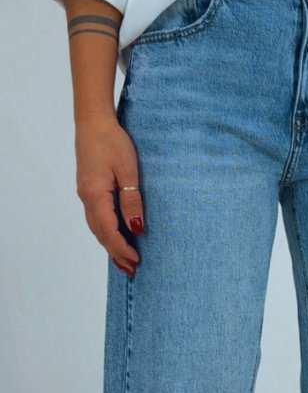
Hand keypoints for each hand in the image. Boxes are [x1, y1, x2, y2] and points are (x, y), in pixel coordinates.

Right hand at [75, 112, 143, 276]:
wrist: (93, 122)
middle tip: (132, 271)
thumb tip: (136, 229)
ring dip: (110, 245)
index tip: (136, 262)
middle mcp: (87, 199)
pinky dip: (106, 232)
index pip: (109, 232)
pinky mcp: (89, 189)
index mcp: (95, 196)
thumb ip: (131, 201)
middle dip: (116, 253)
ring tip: (124, 261)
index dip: (122, 249)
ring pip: (97, 227)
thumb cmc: (112, 142)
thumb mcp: (128, 171)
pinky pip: (97, 218)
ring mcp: (86, 194)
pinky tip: (114, 236)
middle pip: (101, 234)